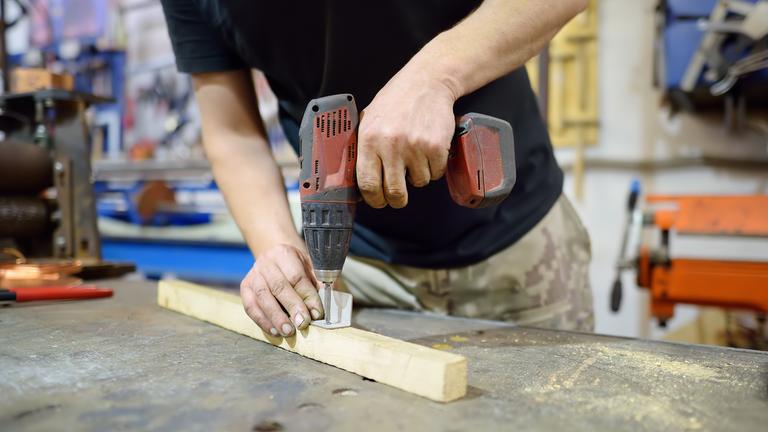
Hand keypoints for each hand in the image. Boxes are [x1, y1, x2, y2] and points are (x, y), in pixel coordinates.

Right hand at [240, 244, 322, 335]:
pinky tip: (274, 331)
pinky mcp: (245, 288)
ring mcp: (253, 275)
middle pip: (278, 286)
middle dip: (292, 307)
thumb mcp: (310, 268)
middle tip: (302, 324)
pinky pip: (250, 306)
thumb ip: (318, 284)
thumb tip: (322, 306)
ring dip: (276, 317)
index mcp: (285, 254)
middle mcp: (266, 263)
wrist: (275, 258)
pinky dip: (262, 321)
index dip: (307, 296)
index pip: (296, 276)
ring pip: (262, 297)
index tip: (316, 313)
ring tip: (288, 331)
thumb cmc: (296, 266)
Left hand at [357, 65, 457, 207]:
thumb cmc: (395, 102)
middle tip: (398, 196)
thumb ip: (364, 149)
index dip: (374, 199)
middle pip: (395, 193)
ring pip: (419, 183)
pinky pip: (436, 173)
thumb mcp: (369, 120)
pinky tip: (429, 150)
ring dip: (418, 176)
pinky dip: (434, 167)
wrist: (426, 82)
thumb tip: (359, 182)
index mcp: (370, 140)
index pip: (368, 184)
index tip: (378, 201)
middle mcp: (391, 145)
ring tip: (415, 155)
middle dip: (397, 200)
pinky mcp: (437, 147)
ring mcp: (416, 147)